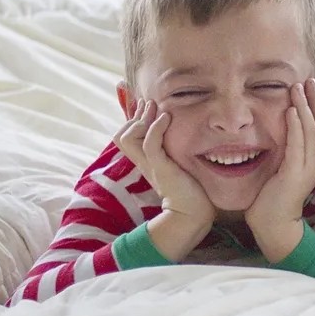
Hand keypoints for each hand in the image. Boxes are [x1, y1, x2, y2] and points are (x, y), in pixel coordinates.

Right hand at [114, 99, 214, 224]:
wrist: (193, 212)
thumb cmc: (191, 189)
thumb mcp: (177, 164)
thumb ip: (172, 152)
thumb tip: (176, 135)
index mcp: (145, 162)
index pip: (124, 138)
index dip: (131, 120)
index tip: (145, 107)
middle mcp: (144, 163)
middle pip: (121, 136)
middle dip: (135, 116)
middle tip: (149, 103)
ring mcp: (151, 165)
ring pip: (129, 138)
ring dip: (142, 119)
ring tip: (157, 108)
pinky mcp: (162, 168)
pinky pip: (150, 144)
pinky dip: (156, 128)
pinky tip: (167, 117)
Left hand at [246, 79, 314, 250]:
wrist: (274, 226)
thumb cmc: (275, 197)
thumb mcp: (285, 167)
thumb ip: (288, 149)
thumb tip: (284, 130)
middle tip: (309, 79)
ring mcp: (307, 168)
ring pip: (312, 131)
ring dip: (305, 107)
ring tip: (298, 88)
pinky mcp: (294, 174)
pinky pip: (297, 145)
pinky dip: (295, 126)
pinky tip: (291, 111)